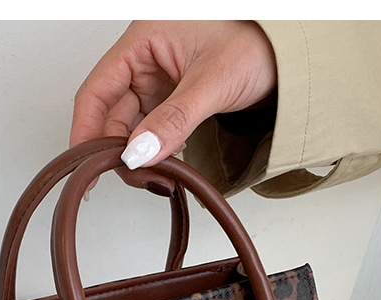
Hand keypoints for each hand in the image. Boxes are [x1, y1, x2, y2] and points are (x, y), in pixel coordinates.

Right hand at [70, 21, 276, 169]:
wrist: (294, 52)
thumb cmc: (260, 42)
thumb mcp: (212, 83)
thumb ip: (172, 121)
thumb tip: (138, 154)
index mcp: (143, 40)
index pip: (97, 90)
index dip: (85, 131)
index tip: (85, 167)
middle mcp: (145, 59)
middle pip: (111, 114)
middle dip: (119, 151)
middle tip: (137, 178)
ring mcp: (158, 80)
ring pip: (131, 126)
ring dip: (138, 155)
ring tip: (157, 175)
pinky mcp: (173, 98)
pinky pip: (152, 129)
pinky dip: (155, 151)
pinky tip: (165, 164)